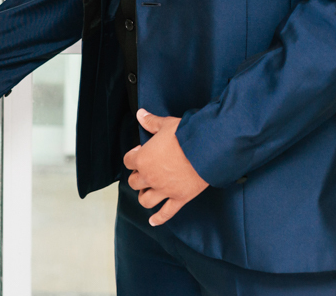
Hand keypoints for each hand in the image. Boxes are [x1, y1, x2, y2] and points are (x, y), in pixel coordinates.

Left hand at [123, 109, 208, 225]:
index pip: (128, 161)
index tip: (140, 152)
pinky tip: (153, 221)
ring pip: (146, 200)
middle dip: (137, 177)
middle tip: (144, 171)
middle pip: (135, 183)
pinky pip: (166, 213)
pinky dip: (159, 218)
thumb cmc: (185, 135)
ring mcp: (164, 190)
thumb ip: (151, 121)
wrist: (207, 149)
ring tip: (146, 193)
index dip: (133, 156)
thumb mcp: (166, 124)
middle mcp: (150, 177)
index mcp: (143, 159)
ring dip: (144, 196)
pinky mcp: (179, 198)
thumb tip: (140, 114)